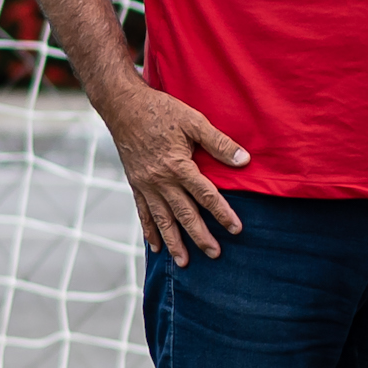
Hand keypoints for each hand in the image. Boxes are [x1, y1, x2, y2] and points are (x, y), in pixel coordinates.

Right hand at [98, 81, 249, 264]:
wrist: (122, 106)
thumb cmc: (161, 111)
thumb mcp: (194, 121)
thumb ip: (219, 143)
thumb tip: (244, 161)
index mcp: (178, 166)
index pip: (205, 195)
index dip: (222, 213)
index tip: (236, 230)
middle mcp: (160, 180)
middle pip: (184, 214)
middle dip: (200, 236)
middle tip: (215, 254)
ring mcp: (145, 185)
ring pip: (162, 219)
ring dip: (174, 242)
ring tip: (184, 262)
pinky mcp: (135, 184)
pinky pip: (143, 212)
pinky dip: (149, 230)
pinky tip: (155, 246)